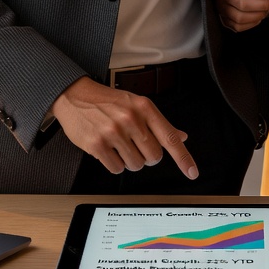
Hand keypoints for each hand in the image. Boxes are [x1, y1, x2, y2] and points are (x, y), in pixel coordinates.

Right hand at [50, 77, 197, 178]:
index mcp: (144, 108)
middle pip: (153, 157)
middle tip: (135, 145)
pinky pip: (117, 168)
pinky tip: (109, 150)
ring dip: (129, 161)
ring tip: (119, 145)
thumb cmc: (109, 101)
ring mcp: (113, 132)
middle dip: (147, 157)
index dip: (183, 158)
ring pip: (136, 165)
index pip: (169, 137)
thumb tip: (182, 137)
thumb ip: (160, 123)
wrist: (76, 96)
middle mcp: (131, 119)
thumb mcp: (137, 105)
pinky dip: (115, 164)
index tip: (192, 172)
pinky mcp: (97, 144)